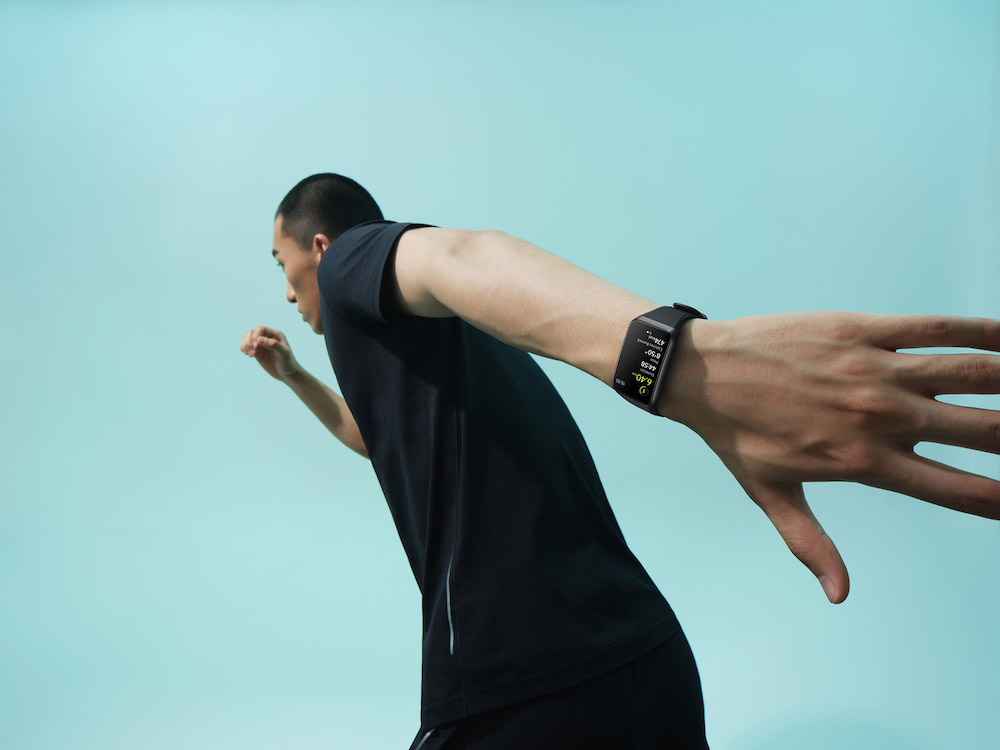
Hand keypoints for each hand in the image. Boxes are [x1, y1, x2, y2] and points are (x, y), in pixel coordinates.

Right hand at [239, 324, 302, 381]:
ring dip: (245, 345)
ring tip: (250, 355)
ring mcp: (261, 344)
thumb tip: (259, 339)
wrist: (287, 374)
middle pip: (251, 332)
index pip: (260, 329)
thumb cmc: (288, 363)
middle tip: (252, 353)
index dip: (255, 335)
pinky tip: (247, 354)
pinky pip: (246, 346)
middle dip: (248, 341)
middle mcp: (267, 337)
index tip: (256, 346)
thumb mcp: (284, 353)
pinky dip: (243, 348)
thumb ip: (273, 344)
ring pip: (247, 338)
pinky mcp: (256, 351)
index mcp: (275, 334)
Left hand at [660, 311, 999, 603]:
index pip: (960, 491)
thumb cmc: (737, 437)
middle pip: (983, 431)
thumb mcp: (772, 496)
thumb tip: (840, 596)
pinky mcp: (862, 330)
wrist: (702, 373)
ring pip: (974, 373)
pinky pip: (936, 328)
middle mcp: (880, 418)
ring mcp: (874, 370)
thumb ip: (812, 545)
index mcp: (865, 463)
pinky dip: (984, 332)